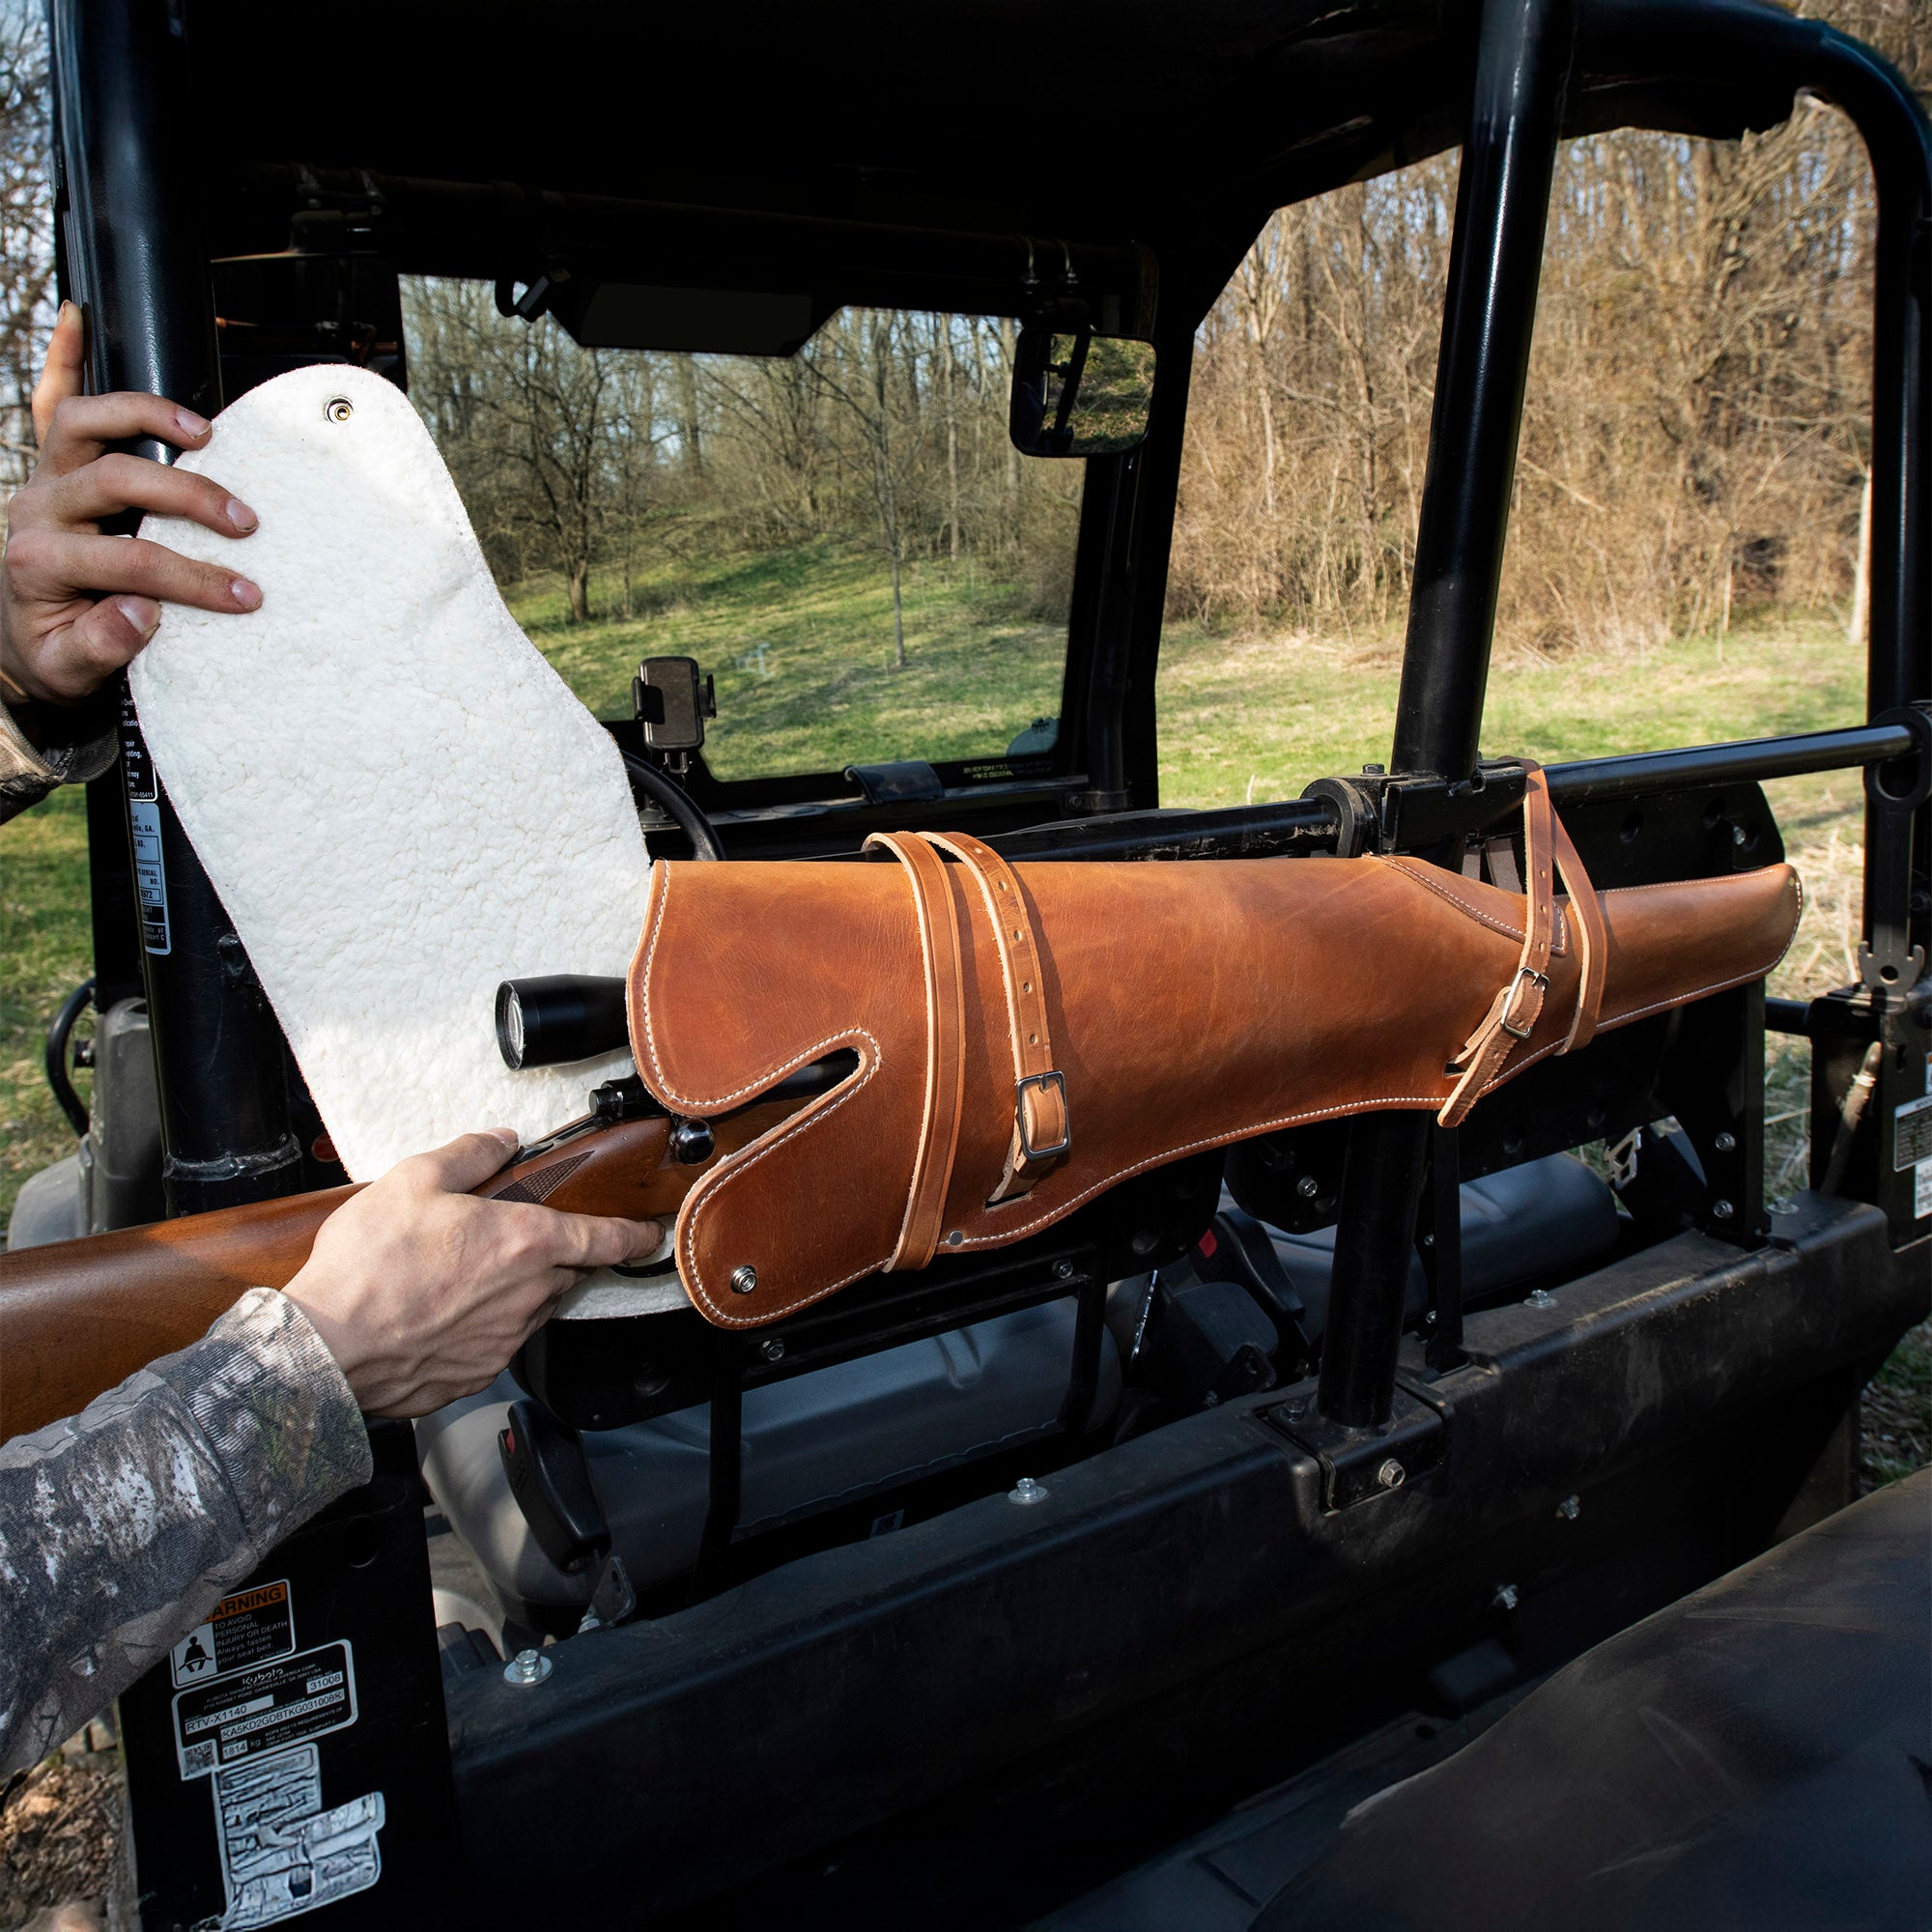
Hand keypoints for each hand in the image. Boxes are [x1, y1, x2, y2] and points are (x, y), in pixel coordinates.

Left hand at [0, 302, 262, 717]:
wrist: (23, 641)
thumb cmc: (54, 653)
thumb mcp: (71, 672)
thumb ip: (101, 645)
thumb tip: (141, 611)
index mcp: (40, 562)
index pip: (129, 561)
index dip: (192, 577)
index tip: (244, 595)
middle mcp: (36, 509)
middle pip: (113, 479)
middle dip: (187, 497)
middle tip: (244, 522)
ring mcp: (44, 480)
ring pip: (81, 423)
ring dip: (143, 416)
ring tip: (203, 434)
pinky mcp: (51, 466)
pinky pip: (49, 401)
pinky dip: (58, 356)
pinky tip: (76, 318)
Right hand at [284, 1129, 660, 1417]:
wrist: (327, 1348)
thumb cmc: (369, 1265)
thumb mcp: (415, 1180)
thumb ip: (469, 1155)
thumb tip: (501, 1139)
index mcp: (527, 1242)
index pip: (605, 1239)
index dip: (632, 1235)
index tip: (647, 1234)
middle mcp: (529, 1295)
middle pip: (564, 1272)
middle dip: (552, 1256)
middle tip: (512, 1242)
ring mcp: (505, 1340)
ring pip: (531, 1309)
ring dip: (515, 1292)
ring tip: (463, 1277)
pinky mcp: (476, 1374)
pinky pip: (495, 1344)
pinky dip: (480, 1327)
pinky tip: (441, 1315)